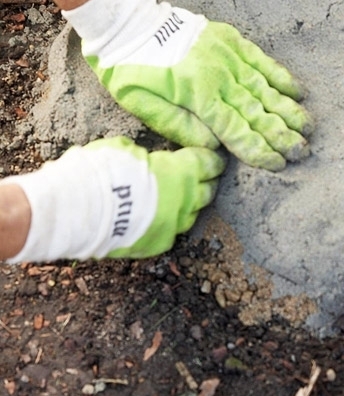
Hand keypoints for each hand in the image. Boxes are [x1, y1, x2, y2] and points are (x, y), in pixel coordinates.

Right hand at [6, 136, 224, 261]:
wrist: (79, 210)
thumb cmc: (101, 171)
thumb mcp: (126, 149)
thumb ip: (147, 158)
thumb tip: (147, 161)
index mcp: (181, 172)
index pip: (208, 164)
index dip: (210, 160)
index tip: (211, 158)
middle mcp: (184, 201)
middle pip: (206, 191)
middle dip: (205, 183)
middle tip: (202, 178)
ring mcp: (172, 226)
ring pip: (191, 215)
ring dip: (188, 206)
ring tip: (181, 200)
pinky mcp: (157, 246)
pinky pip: (170, 234)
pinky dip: (167, 225)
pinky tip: (159, 219)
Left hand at [65, 0, 312, 170]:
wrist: (127, 22)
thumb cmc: (130, 69)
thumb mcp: (143, 106)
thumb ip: (181, 127)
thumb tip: (215, 146)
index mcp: (198, 96)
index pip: (236, 130)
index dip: (259, 149)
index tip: (278, 164)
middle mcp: (220, 76)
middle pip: (257, 111)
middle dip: (282, 134)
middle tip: (303, 152)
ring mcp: (228, 56)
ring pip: (266, 88)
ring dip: (288, 110)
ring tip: (308, 128)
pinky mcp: (231, 40)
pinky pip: (262, 61)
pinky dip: (281, 77)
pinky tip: (297, 91)